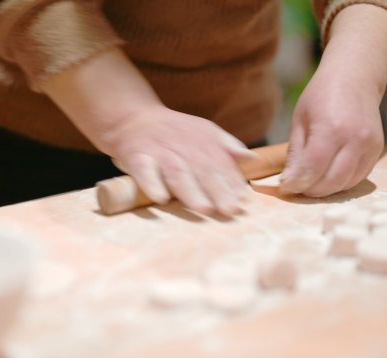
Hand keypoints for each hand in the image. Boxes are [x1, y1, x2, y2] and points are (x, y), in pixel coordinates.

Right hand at [105, 106, 252, 214]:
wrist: (133, 119)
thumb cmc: (174, 132)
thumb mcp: (204, 132)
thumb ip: (228, 147)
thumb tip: (253, 158)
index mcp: (203, 143)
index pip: (222, 164)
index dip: (232, 182)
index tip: (243, 201)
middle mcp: (183, 148)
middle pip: (203, 171)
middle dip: (218, 191)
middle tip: (230, 210)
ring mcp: (160, 154)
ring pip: (177, 174)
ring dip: (191, 191)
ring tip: (204, 208)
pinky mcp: (137, 159)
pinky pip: (144, 172)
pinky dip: (151, 184)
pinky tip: (160, 198)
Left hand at [279, 64, 383, 196]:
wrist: (355, 77)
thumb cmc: (322, 95)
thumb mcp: (300, 119)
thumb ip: (295, 152)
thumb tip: (288, 181)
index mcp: (331, 128)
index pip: (313, 168)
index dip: (297, 182)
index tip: (286, 186)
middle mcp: (355, 139)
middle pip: (331, 181)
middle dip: (310, 190)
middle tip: (297, 187)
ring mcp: (370, 146)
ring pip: (345, 183)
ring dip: (325, 190)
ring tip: (310, 183)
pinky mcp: (377, 151)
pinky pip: (357, 178)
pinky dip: (341, 183)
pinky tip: (327, 176)